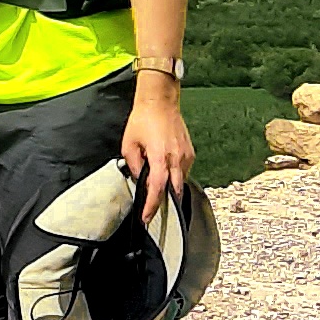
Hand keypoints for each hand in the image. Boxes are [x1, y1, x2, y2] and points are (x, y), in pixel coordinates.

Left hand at [119, 82, 194, 221]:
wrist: (160, 102)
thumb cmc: (143, 119)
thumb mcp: (128, 144)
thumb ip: (133, 165)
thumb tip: (138, 178)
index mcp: (160, 157)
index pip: (157, 189)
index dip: (152, 206)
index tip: (147, 217)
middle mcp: (176, 158)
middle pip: (174, 190)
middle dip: (164, 202)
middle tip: (153, 209)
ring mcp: (186, 156)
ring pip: (179, 181)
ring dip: (169, 187)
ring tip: (156, 185)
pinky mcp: (190, 152)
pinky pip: (183, 171)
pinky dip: (174, 175)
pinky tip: (165, 171)